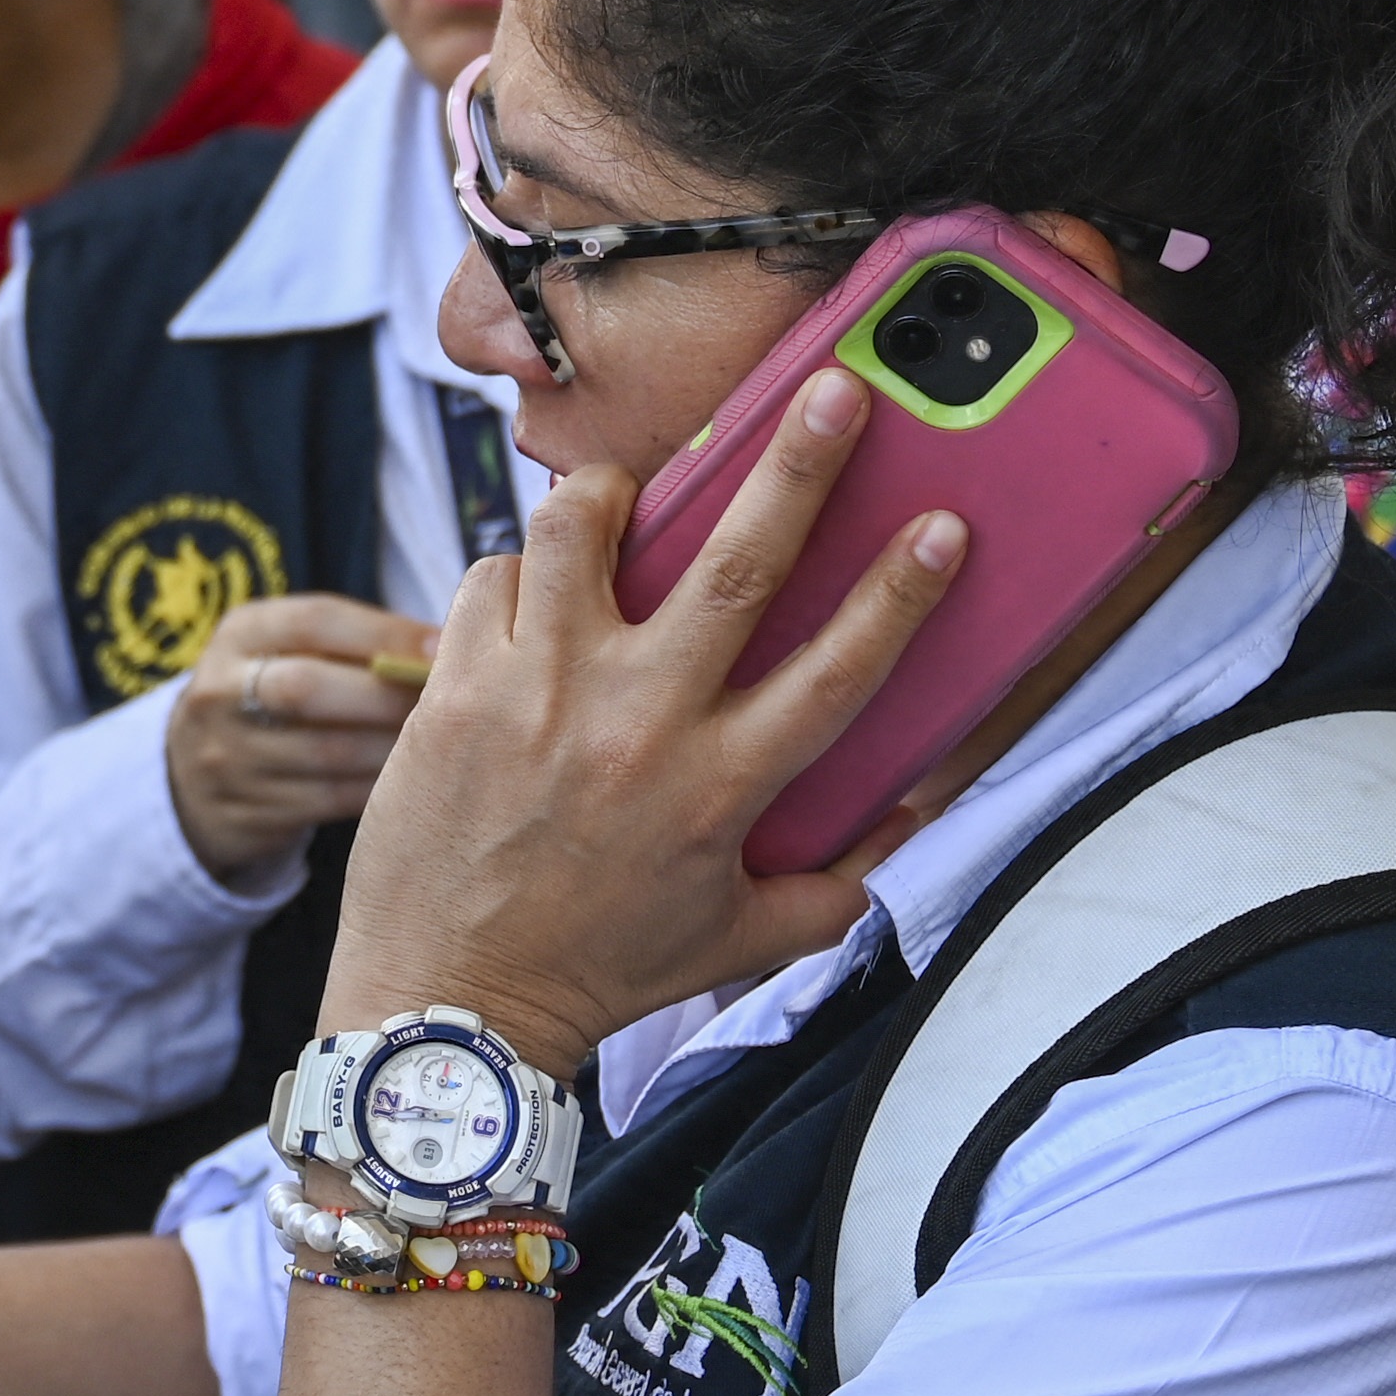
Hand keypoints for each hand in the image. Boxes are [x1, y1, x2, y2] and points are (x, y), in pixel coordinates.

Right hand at [163, 595, 438, 884]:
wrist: (197, 778)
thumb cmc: (281, 701)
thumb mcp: (293, 655)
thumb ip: (358, 645)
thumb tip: (457, 641)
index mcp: (240, 634)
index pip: (314, 621)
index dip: (385, 633)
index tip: (447, 647)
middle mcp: (220, 692)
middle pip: (307, 689)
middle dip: (386, 696)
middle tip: (452, 706)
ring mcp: (225, 758)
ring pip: (324, 754)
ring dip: (393, 749)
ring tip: (446, 746)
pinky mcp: (242, 813)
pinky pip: (327, 802)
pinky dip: (379, 791)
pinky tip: (416, 785)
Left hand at [314, 363, 965, 1068]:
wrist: (452, 1005)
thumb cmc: (599, 969)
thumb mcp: (742, 939)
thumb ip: (838, 884)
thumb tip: (914, 825)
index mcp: (722, 787)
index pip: (838, 671)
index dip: (900, 593)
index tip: (943, 526)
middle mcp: (639, 726)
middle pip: (734, 566)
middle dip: (795, 467)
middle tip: (834, 390)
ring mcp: (542, 696)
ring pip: (580, 532)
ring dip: (609, 495)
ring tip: (625, 492)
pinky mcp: (457, 687)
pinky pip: (494, 574)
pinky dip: (517, 571)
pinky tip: (531, 600)